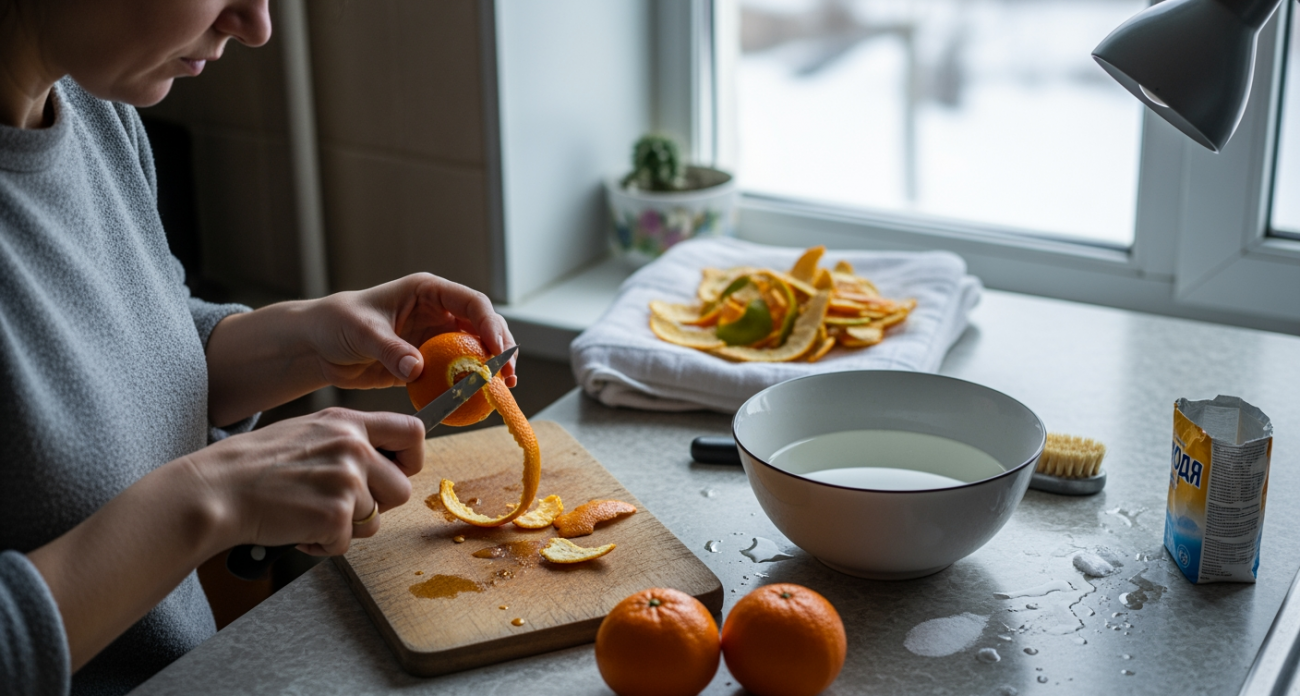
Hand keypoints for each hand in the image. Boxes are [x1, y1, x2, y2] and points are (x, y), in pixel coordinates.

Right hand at [186, 408, 424, 554]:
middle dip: (377, 505)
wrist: (216, 490)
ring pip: (376, 520)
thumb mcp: (307, 432)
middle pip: (402, 488)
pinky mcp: (336, 514)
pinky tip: (299, 529)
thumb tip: (384, 460)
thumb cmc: (255, 466)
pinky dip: (324, 545)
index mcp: (348, 422)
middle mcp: (353, 447)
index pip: (413, 431)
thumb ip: (348, 440)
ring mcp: (346, 480)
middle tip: (340, 506)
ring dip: (347, 527)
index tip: (398, 472)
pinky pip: (348, 543)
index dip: (413, 459)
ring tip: (310, 514)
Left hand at [307, 273, 516, 390]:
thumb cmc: (337, 323)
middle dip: (501, 350)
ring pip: (476, 351)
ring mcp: (436, 338)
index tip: (497, 350)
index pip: (471, 302)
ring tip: (503, 390)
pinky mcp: (429, 363)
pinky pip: (456, 374)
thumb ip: (390, 349)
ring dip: (491, 370)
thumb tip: (418, 368)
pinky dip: (469, 386)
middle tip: (508, 376)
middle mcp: (438, 312)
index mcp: (427, 292)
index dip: (490, 324)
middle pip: (484, 327)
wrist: (318, 346)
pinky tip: (478, 401)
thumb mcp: (362, 331)